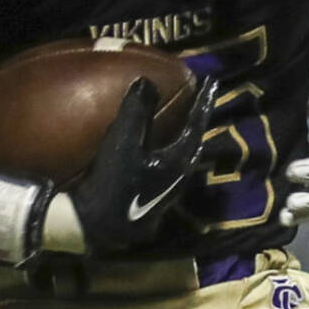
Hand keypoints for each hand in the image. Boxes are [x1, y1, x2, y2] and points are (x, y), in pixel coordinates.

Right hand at [67, 75, 216, 255]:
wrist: (96, 227)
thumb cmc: (112, 183)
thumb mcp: (122, 141)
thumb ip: (137, 110)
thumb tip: (147, 81)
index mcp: (179, 162)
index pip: (197, 125)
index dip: (204, 101)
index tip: (212, 82)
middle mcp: (179, 178)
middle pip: (193, 144)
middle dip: (195, 121)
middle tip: (196, 102)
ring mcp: (167, 194)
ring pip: (181, 159)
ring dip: (180, 139)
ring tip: (176, 123)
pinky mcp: (154, 203)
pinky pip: (167, 169)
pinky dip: (165, 153)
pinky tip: (153, 152)